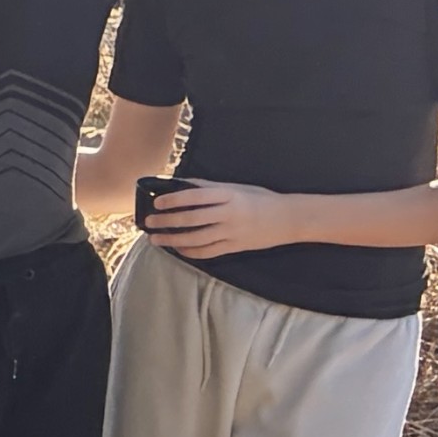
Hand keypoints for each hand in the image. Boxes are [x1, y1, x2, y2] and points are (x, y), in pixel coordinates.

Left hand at [139, 179, 299, 259]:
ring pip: (196, 239)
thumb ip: (209, 187)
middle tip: (148, 223)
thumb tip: (181, 184)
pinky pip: (208, 252)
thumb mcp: (236, 187)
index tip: (157, 203)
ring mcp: (232, 232)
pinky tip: (177, 249)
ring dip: (173, 240)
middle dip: (166, 222)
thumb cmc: (261, 198)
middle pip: (191, 219)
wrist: (288, 219)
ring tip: (156, 239)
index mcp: (228, 195)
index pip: (194, 197)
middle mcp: (229, 214)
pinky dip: (190, 251)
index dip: (173, 200)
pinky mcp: (235, 247)